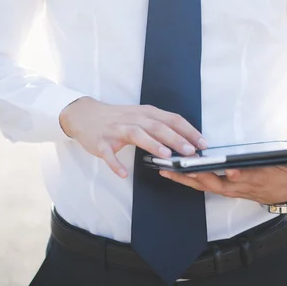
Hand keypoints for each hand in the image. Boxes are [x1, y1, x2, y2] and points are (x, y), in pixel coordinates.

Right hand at [59, 97, 207, 178]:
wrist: (84, 114)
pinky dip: (115, 163)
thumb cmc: (118, 118)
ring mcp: (116, 130)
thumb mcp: (140, 116)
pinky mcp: (101, 142)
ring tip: (165, 154)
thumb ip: (159, 126)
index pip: (171, 119)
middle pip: (157, 126)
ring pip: (137, 134)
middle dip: (175, 138)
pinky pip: (108, 154)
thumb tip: (185, 140)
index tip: (203, 143)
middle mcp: (133, 119)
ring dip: (151, 144)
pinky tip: (123, 174)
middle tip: (190, 151)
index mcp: (145, 113)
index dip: (188, 130)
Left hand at [159, 163, 286, 204]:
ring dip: (185, 178)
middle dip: (199, 175)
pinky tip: (170, 171)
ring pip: (203, 185)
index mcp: (255, 180)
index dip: (238, 176)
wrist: (281, 193)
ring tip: (166, 168)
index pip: (245, 178)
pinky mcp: (219, 186)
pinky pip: (199, 184)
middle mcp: (238, 186)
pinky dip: (184, 179)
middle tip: (182, 167)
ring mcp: (227, 188)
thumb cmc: (284, 176)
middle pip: (216, 183)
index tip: (229, 171)